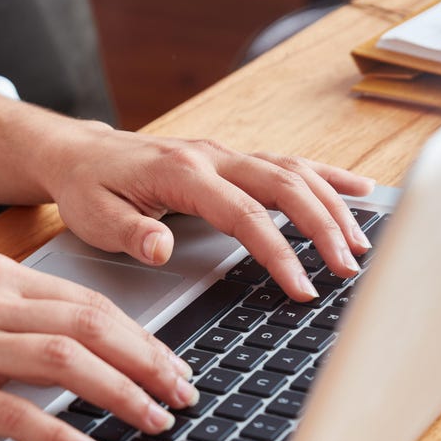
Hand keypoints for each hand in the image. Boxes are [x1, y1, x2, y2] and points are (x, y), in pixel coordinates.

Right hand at [0, 253, 197, 440]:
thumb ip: (23, 320)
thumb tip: (95, 348)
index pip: (90, 302)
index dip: (142, 336)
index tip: (172, 365)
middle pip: (91, 325)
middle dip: (149, 361)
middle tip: (182, 394)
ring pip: (66, 361)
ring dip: (121, 394)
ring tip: (154, 421)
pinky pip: (18, 412)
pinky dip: (62, 435)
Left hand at [40, 122, 374, 299]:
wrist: (79, 153)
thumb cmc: (88, 187)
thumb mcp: (94, 217)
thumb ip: (131, 234)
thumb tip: (161, 248)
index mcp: (182, 173)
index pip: (244, 215)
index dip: (279, 252)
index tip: (302, 287)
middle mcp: (212, 156)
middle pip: (284, 186)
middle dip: (323, 228)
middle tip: (348, 269)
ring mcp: (226, 155)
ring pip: (295, 172)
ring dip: (333, 205)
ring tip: (361, 243)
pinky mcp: (233, 159)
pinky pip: (289, 163)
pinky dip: (328, 176)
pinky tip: (359, 191)